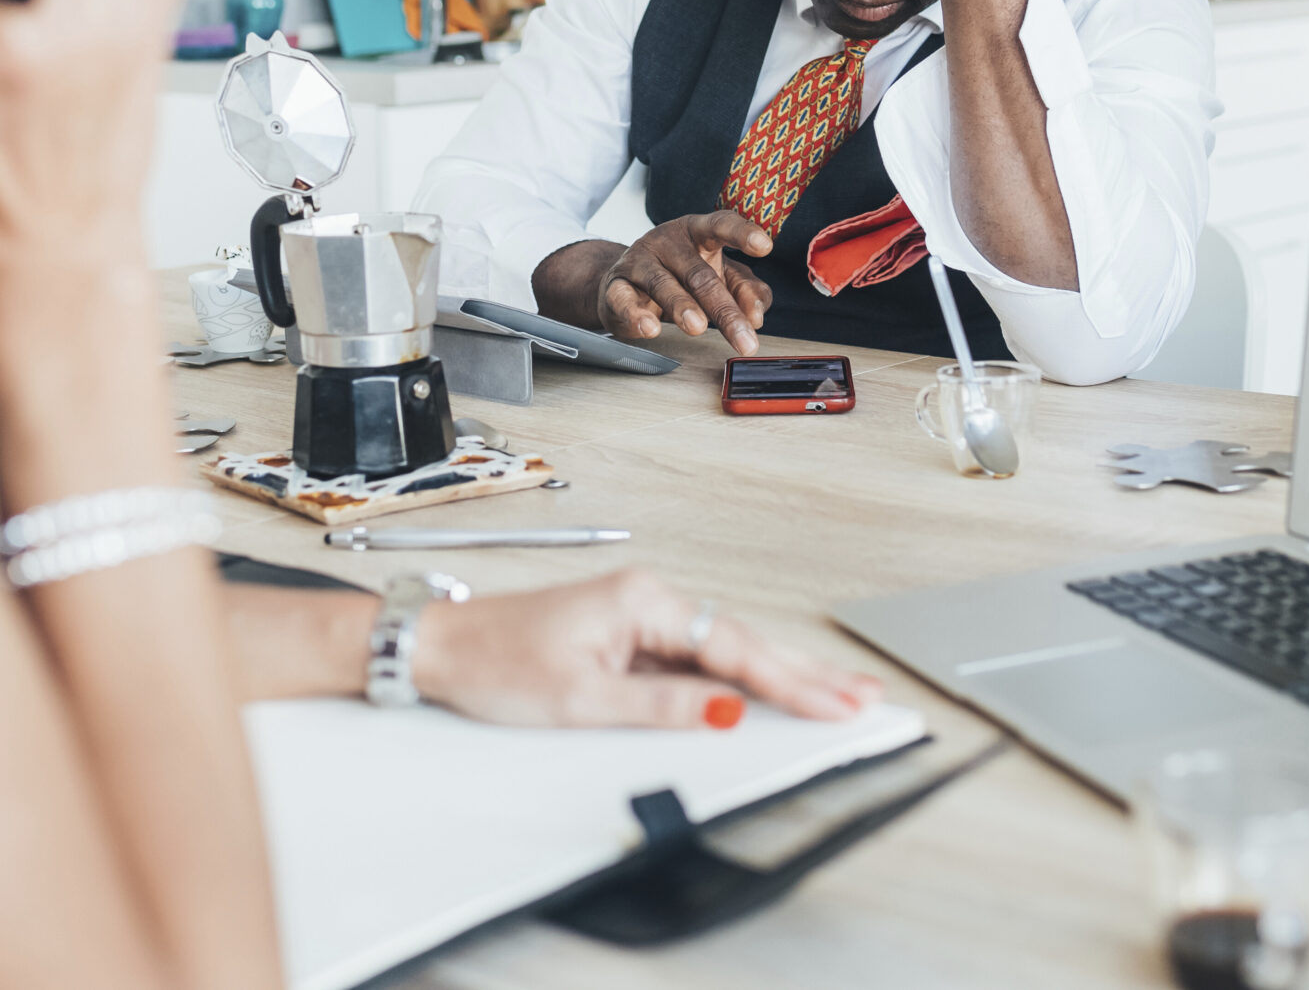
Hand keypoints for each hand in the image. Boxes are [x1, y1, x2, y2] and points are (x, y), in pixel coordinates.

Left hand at [415, 570, 884, 727]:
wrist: (445, 647)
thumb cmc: (498, 664)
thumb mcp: (581, 698)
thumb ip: (661, 705)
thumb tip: (726, 710)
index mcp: (643, 602)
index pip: (733, 649)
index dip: (791, 682)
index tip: (836, 703)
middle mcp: (650, 598)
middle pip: (743, 642)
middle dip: (806, 673)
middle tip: (863, 697)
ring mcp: (643, 615)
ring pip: (726, 648)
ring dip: (779, 674)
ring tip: (835, 693)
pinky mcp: (632, 634)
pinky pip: (698, 656)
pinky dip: (739, 676)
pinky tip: (769, 690)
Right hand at [540, 211, 774, 352]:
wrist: (626, 282)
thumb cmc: (681, 274)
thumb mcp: (720, 276)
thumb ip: (745, 290)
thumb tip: (757, 316)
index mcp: (697, 231)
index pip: (721, 225)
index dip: (742, 233)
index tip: (765, 246)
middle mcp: (667, 241)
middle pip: (699, 274)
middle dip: (724, 309)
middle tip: (744, 336)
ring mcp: (639, 261)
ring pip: (663, 283)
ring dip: (681, 306)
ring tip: (698, 327)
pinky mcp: (616, 286)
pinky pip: (624, 299)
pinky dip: (637, 315)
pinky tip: (650, 328)